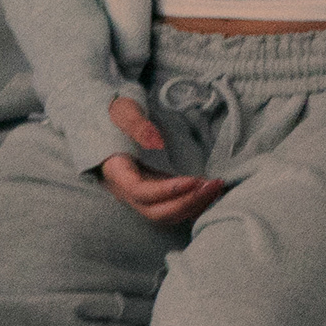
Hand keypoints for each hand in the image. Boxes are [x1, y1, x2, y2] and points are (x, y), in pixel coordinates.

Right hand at [95, 96, 224, 228]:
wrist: (108, 119)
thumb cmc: (115, 113)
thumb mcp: (123, 111)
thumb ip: (138, 125)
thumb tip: (157, 142)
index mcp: (116, 171)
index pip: (140, 191)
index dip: (168, 190)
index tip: (195, 179)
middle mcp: (126, 189)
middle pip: (155, 211)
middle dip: (187, 202)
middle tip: (214, 184)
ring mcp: (139, 194)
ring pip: (165, 214)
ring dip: (193, 206)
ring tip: (217, 187)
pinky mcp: (152, 192)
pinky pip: (171, 208)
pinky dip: (192, 206)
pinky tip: (210, 193)